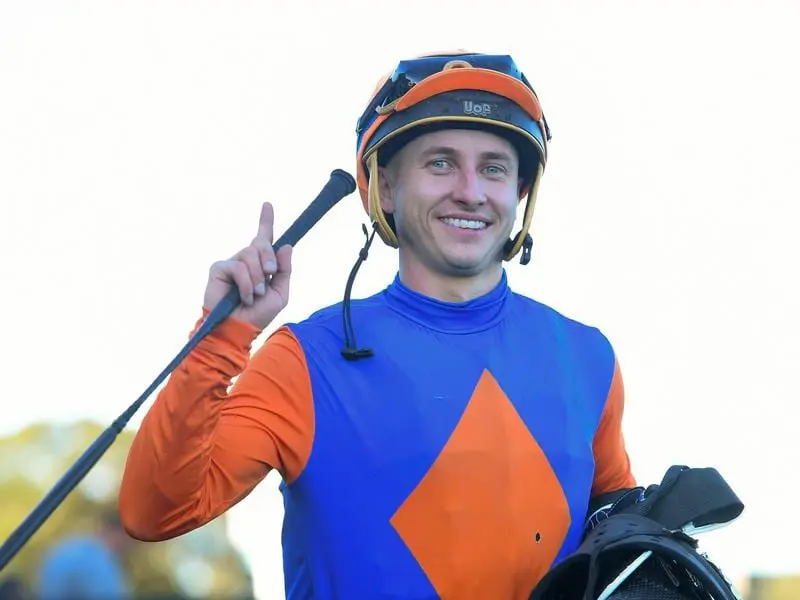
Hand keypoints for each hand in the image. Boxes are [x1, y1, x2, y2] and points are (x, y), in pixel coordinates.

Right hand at [203, 202, 292, 330]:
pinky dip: (246, 283)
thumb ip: (284, 270)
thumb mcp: (280, 293)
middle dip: (269, 259)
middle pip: (260, 243)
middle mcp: (245, 260)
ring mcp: (232, 262)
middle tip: (269, 274)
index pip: (263, 238)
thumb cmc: (258, 315)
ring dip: (258, 277)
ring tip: (255, 295)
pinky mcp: (219, 268)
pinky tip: (244, 296)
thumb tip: (285, 246)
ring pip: (250, 254)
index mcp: (261, 264)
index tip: (268, 205)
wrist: (239, 329)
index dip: (266, 221)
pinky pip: (239, 266)